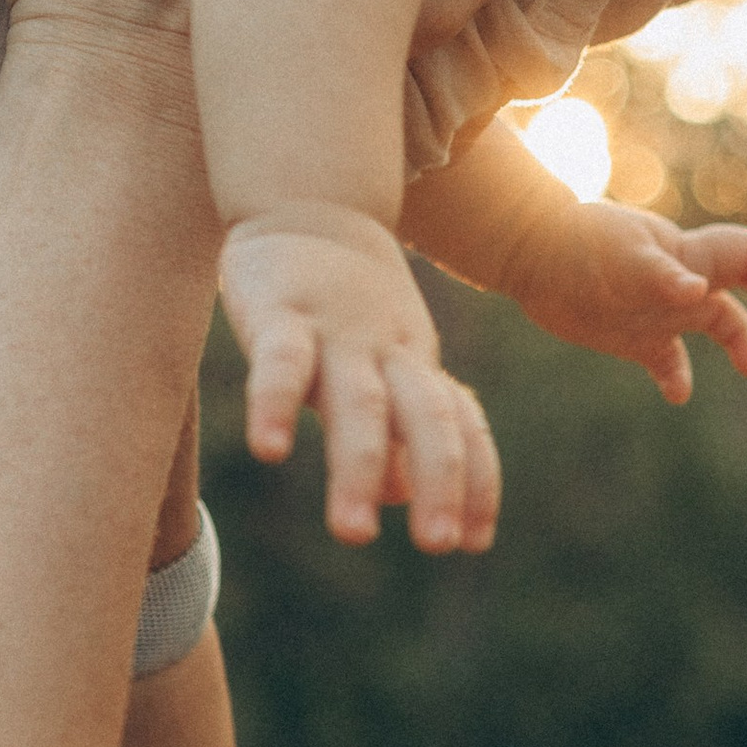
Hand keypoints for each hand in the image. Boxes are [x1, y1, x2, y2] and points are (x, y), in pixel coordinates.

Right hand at [218, 205, 500, 551]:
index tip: (477, 543)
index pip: (461, 426)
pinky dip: (275, 404)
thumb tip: (398, 494)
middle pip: (426, 418)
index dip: (476, 480)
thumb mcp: (381, 364)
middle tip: (439, 545)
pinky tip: (270, 452)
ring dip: (359, 468)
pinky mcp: (279, 312)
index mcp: (417, 366)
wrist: (306, 201)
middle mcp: (387, 352)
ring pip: (359, 403)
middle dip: (438, 482)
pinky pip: (279, 362)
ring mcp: (335, 332)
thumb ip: (391, 428)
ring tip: (354, 533)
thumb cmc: (346, 302)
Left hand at [503, 198, 746, 402]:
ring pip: (712, 321)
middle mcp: (681, 279)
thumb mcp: (619, 256)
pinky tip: (678, 395)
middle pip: (742, 279)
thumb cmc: (575, 244)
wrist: (528, 252)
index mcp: (686, 256)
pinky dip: (676, 376)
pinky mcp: (633, 335)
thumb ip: (660, 276)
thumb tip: (695, 293)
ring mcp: (659, 307)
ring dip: (738, 340)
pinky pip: (665, 358)